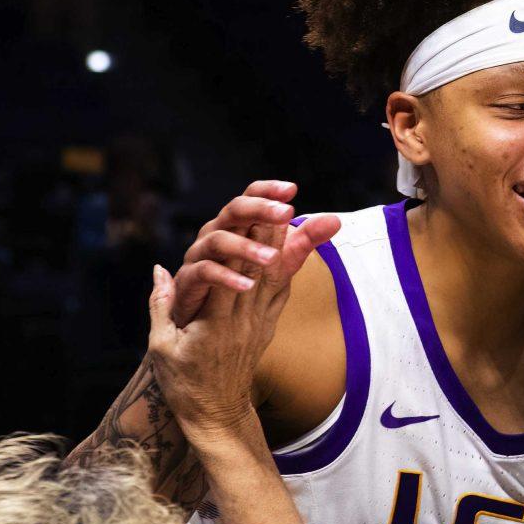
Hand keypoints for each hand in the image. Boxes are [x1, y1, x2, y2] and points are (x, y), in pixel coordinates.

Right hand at [143, 213, 339, 433]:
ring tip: (303, 217)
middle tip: (286, 203)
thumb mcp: (161, 347)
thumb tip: (158, 271)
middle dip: (271, 234)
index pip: (229, 272)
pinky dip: (289, 267)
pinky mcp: (265, 330)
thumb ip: (160, 306)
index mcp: (213, 321)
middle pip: (258, 268)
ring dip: (288, 245)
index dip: (244, 242)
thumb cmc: (183, 384)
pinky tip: (301, 246)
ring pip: (275, 278)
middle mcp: (241, 319)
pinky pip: (280, 294)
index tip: (253, 217)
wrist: (215, 418)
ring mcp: (257, 325)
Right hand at [168, 180, 305, 327]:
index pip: (250, 198)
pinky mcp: (188, 283)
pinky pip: (204, 273)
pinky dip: (225, 277)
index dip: (268, 191)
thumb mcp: (275, 266)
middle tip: (285, 213)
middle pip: (234, 211)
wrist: (205, 334)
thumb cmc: (239, 289)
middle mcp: (216, 235)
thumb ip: (301, 245)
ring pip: (219, 241)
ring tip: (271, 258)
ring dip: (245, 247)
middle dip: (260, 209)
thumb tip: (335, 220)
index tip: (292, 190)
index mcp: (236, 227)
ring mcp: (199, 257)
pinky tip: (246, 285)